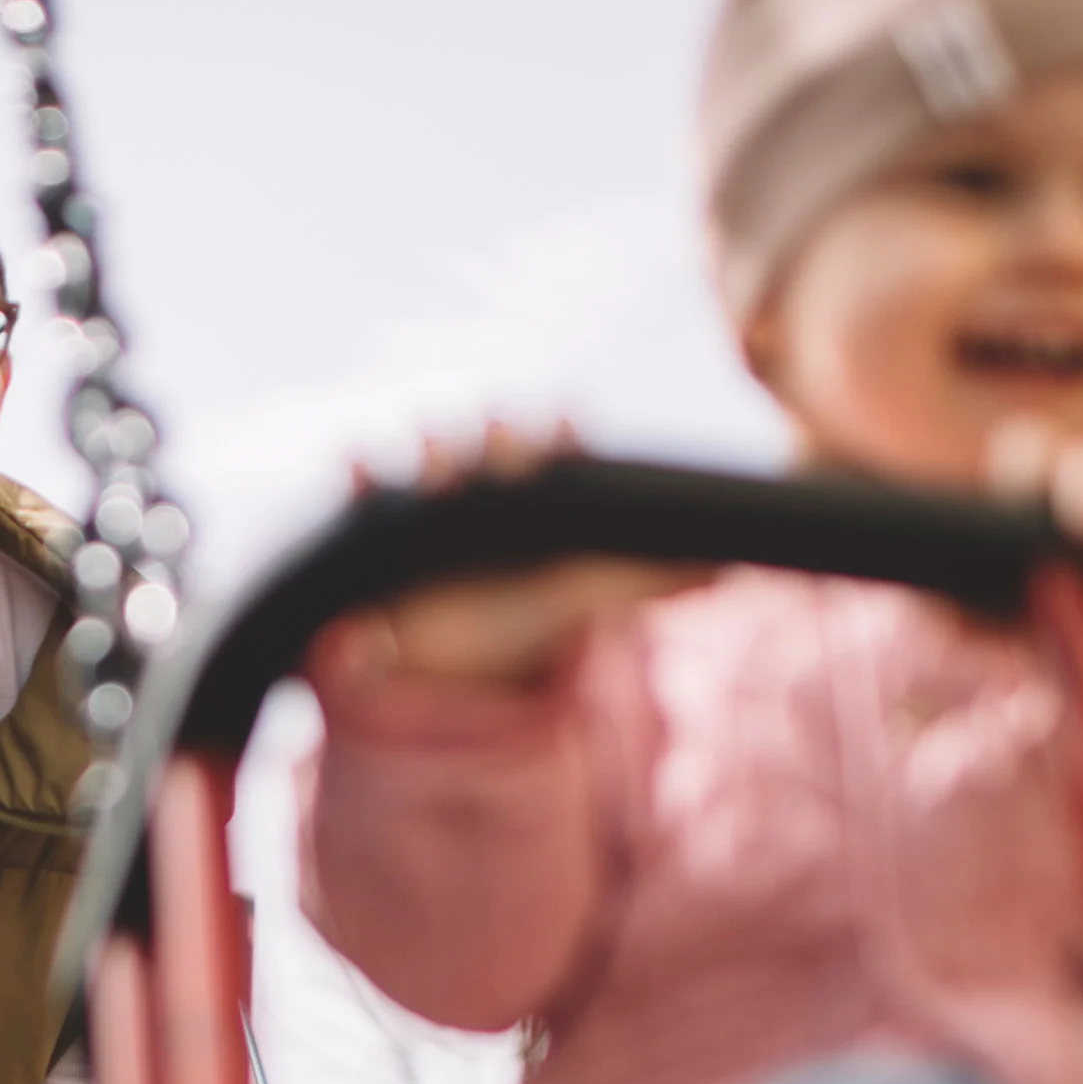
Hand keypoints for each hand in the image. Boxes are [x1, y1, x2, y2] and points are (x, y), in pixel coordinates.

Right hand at [322, 419, 705, 686]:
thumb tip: (728, 567)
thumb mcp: (583, 592)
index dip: (551, 428)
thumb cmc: (519, 609)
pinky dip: (355, 468)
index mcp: (532, 473)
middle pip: (481, 422)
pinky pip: (356, 475)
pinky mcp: (367, 512)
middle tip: (494, 458)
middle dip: (487, 430)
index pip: (547, 428)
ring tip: (429, 478)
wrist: (441, 661)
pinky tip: (359, 478)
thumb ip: (647, 576)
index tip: (560, 441)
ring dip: (424, 446)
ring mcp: (420, 482)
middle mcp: (477, 464)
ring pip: (421, 439)